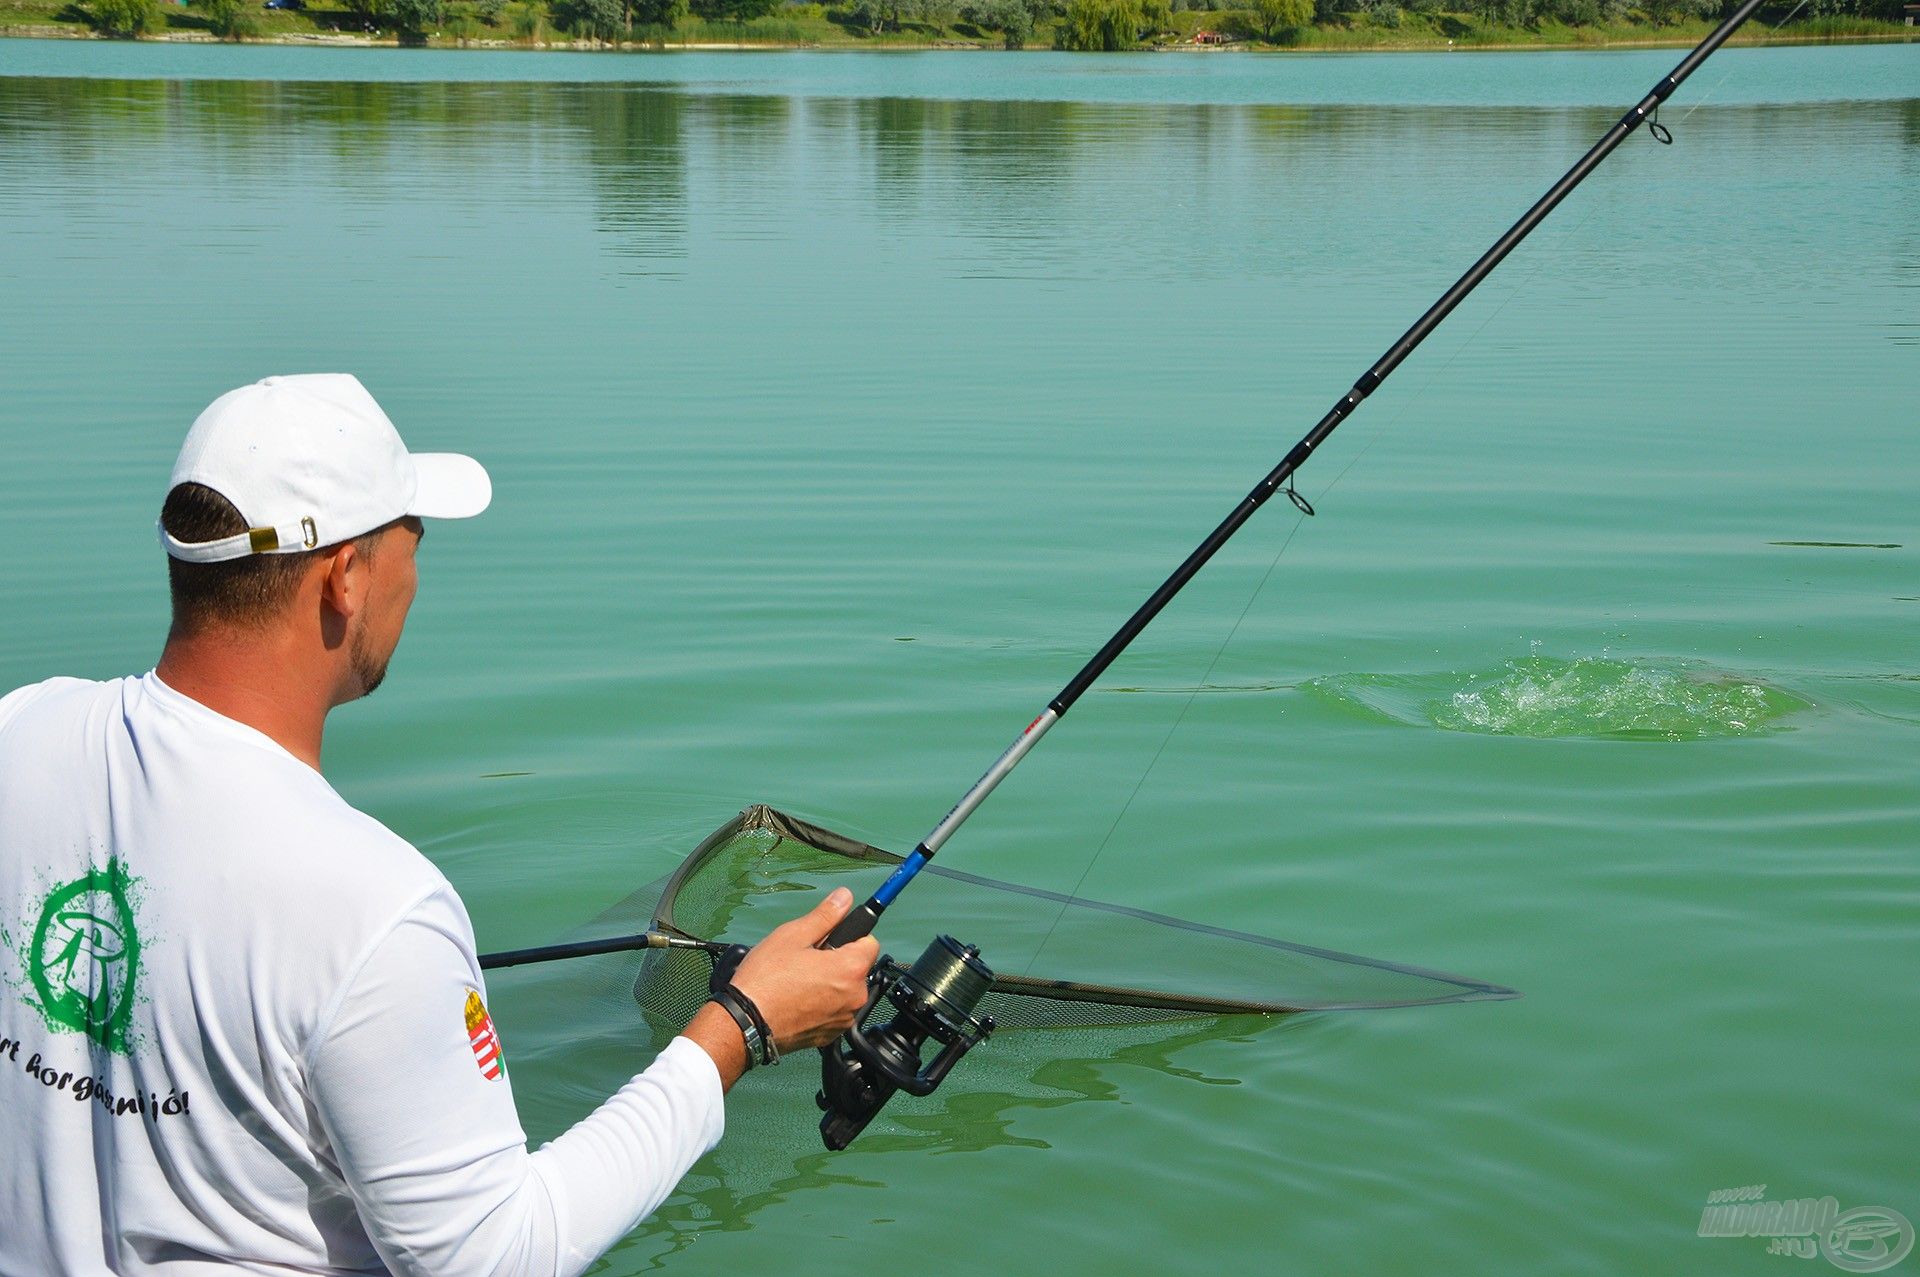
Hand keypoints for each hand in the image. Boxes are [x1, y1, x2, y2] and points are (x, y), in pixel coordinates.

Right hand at [728, 887, 879, 1052]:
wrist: (746, 1023)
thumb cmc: (766, 979)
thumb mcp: (793, 935)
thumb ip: (825, 915)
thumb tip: (844, 897)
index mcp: (850, 968)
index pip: (870, 941)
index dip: (850, 936)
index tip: (830, 938)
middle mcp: (855, 996)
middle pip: (858, 967)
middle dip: (838, 960)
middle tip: (806, 959)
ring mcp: (844, 1019)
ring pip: (846, 990)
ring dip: (831, 983)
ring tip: (798, 981)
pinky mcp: (831, 1036)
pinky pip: (835, 1011)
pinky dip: (823, 1004)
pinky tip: (798, 1000)